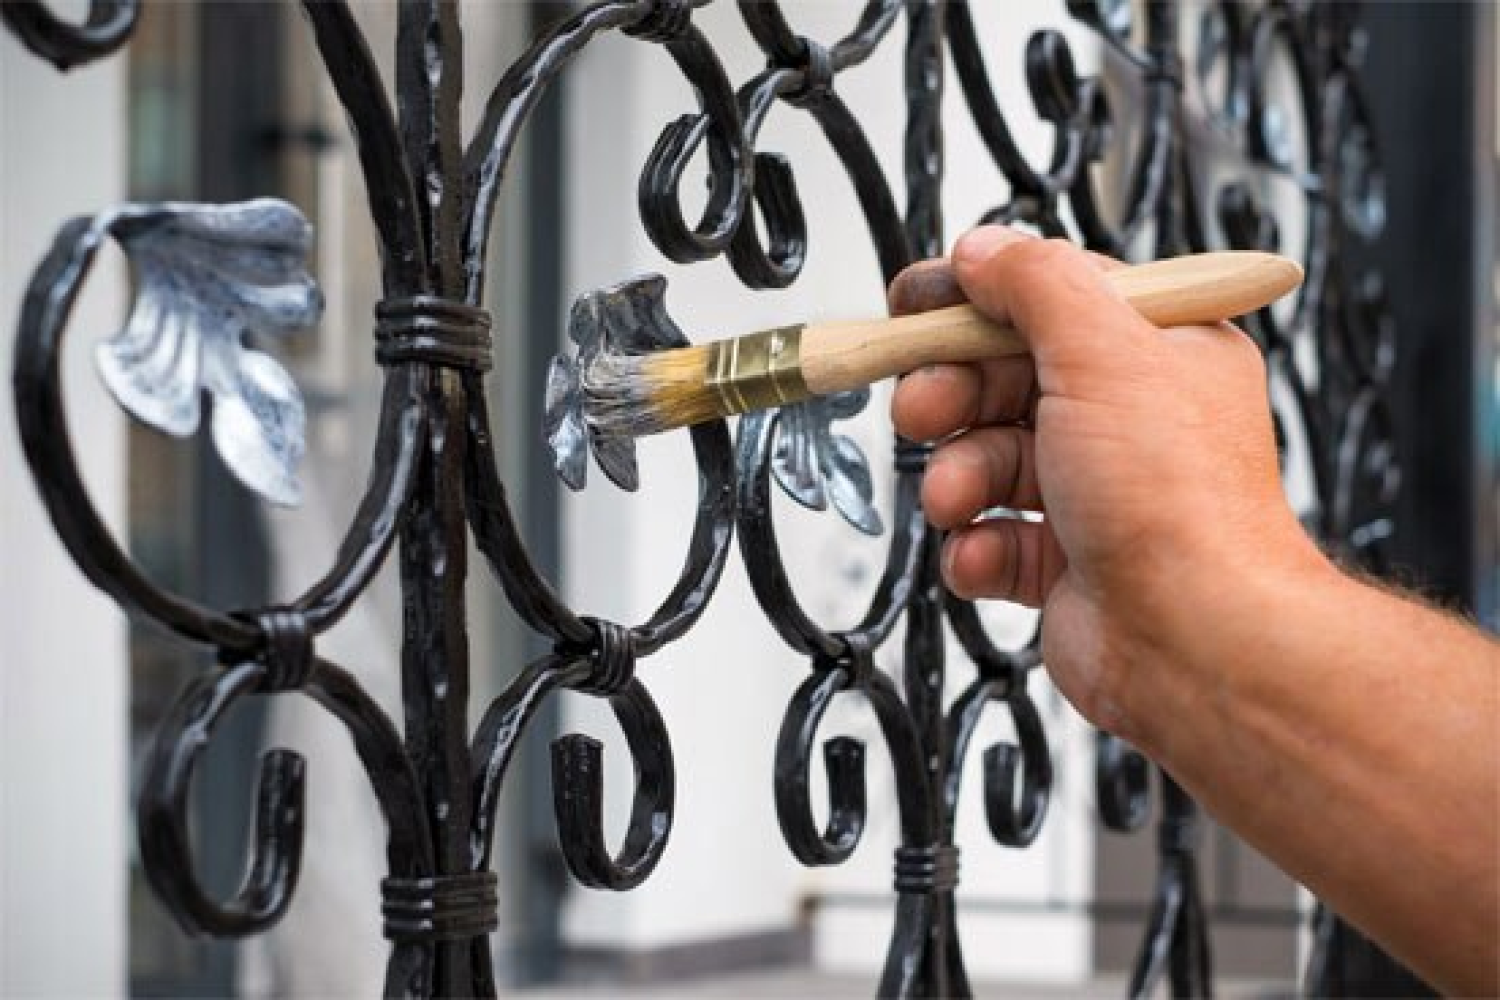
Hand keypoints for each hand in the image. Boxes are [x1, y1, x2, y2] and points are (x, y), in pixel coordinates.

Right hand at [890, 226, 1328, 735]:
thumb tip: (984, 249)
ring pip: (990, 460)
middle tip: (921, 407)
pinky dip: (976, 545)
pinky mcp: (1067, 563)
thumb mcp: (1102, 351)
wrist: (1197, 641)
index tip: (916, 305)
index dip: (979, 302)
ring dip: (958, 476)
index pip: (1054, 300)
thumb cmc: (1179, 504)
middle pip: (1006, 380)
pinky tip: (983, 554)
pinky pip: (993, 537)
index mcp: (1160, 353)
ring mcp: (1097, 493)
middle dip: (952, 395)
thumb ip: (1035, 283)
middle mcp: (1131, 419)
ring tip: (953, 497)